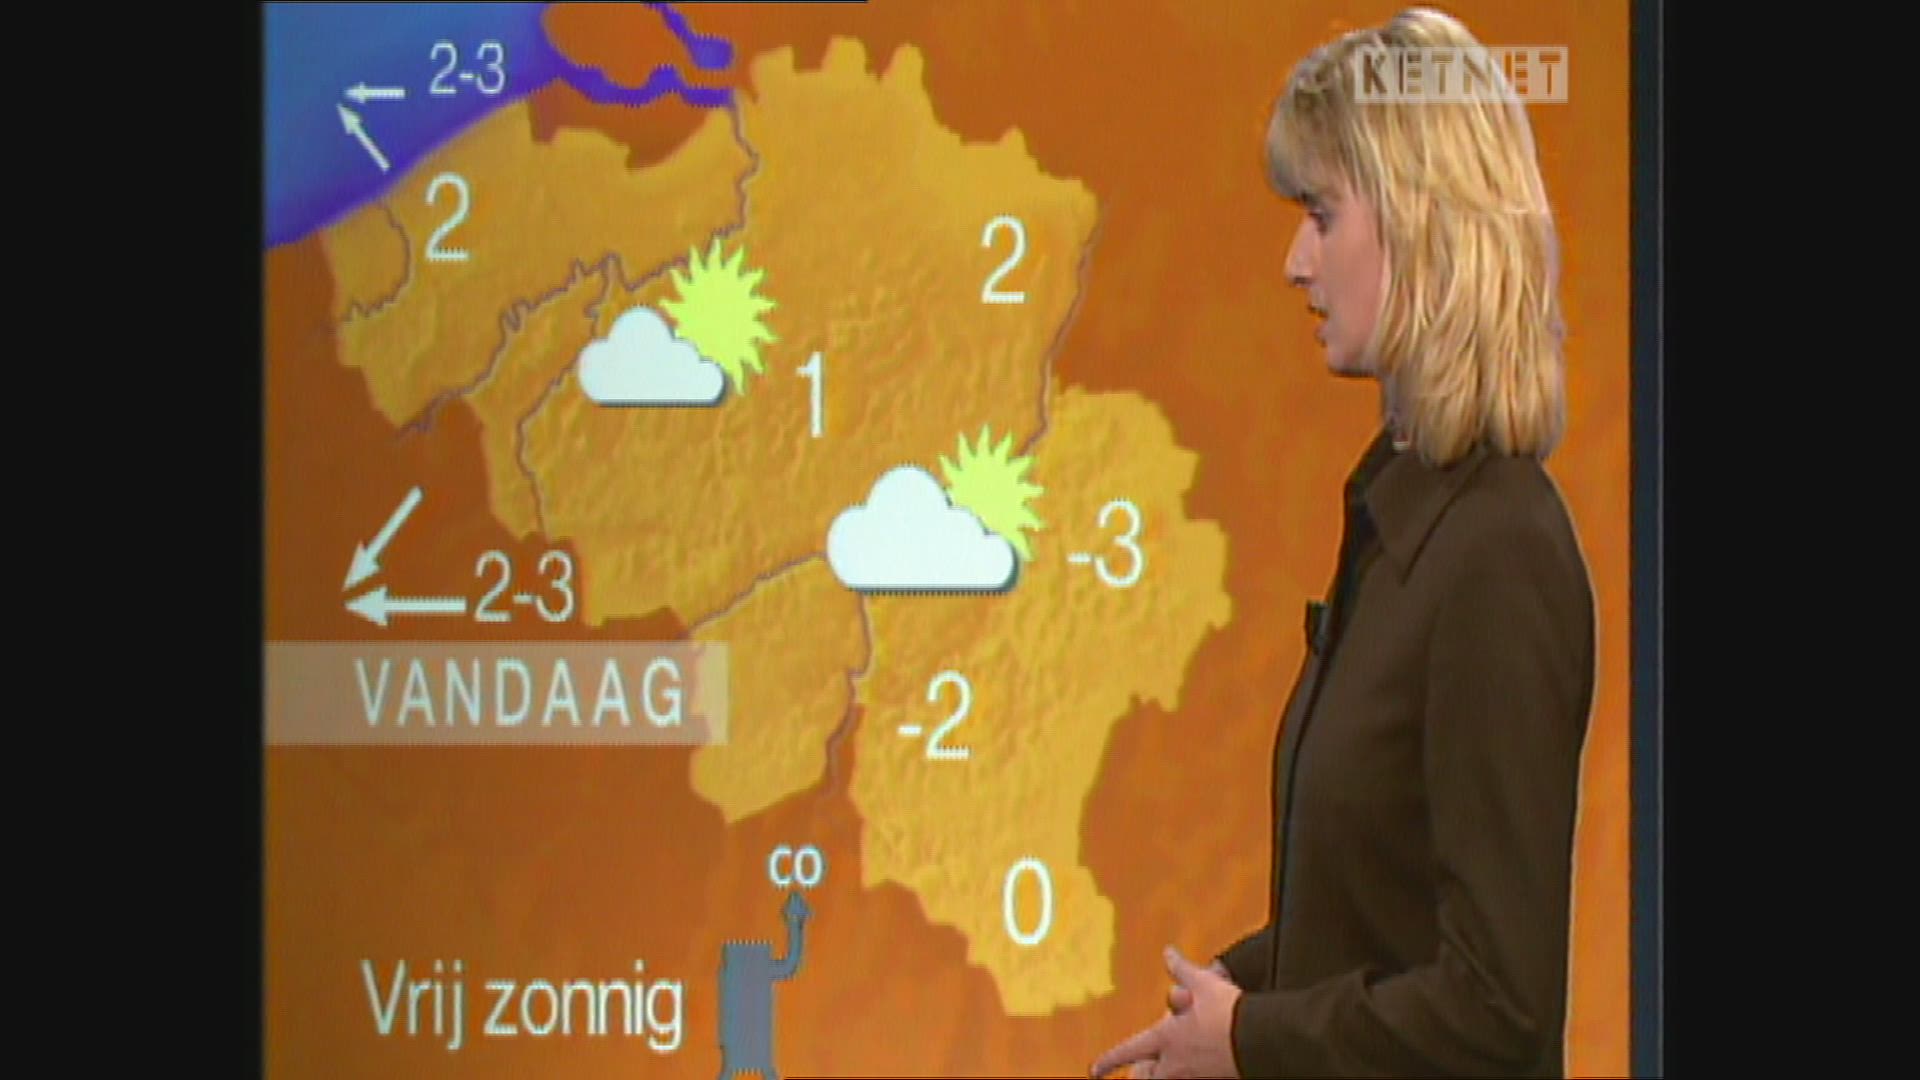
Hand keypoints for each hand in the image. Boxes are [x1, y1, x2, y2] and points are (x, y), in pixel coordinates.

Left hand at [1092, 947, 1241, 1078]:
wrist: (1259, 1038)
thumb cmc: (1227, 1013)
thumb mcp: (1202, 984)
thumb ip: (1182, 969)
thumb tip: (1168, 953)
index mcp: (1167, 1039)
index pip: (1129, 1051)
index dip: (1109, 1060)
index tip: (1095, 1069)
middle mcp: (1177, 1062)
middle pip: (1148, 1077)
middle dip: (1140, 1075)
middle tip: (1136, 1073)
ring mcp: (1195, 1075)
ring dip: (1161, 1076)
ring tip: (1160, 1071)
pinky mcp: (1215, 1078)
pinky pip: (1195, 1079)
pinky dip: (1192, 1073)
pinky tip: (1198, 1066)